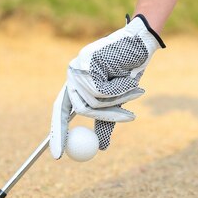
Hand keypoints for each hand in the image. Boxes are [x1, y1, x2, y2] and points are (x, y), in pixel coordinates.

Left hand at [49, 14, 164, 158]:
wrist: (140, 42)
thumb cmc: (129, 70)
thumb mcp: (117, 99)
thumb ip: (106, 121)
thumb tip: (100, 148)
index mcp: (76, 84)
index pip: (61, 111)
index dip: (58, 133)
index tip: (57, 156)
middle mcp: (73, 75)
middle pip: (79, 109)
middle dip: (108, 115)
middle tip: (130, 118)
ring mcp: (78, 67)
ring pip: (94, 102)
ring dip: (119, 99)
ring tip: (134, 85)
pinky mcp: (88, 62)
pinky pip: (103, 90)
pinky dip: (121, 88)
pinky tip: (129, 76)